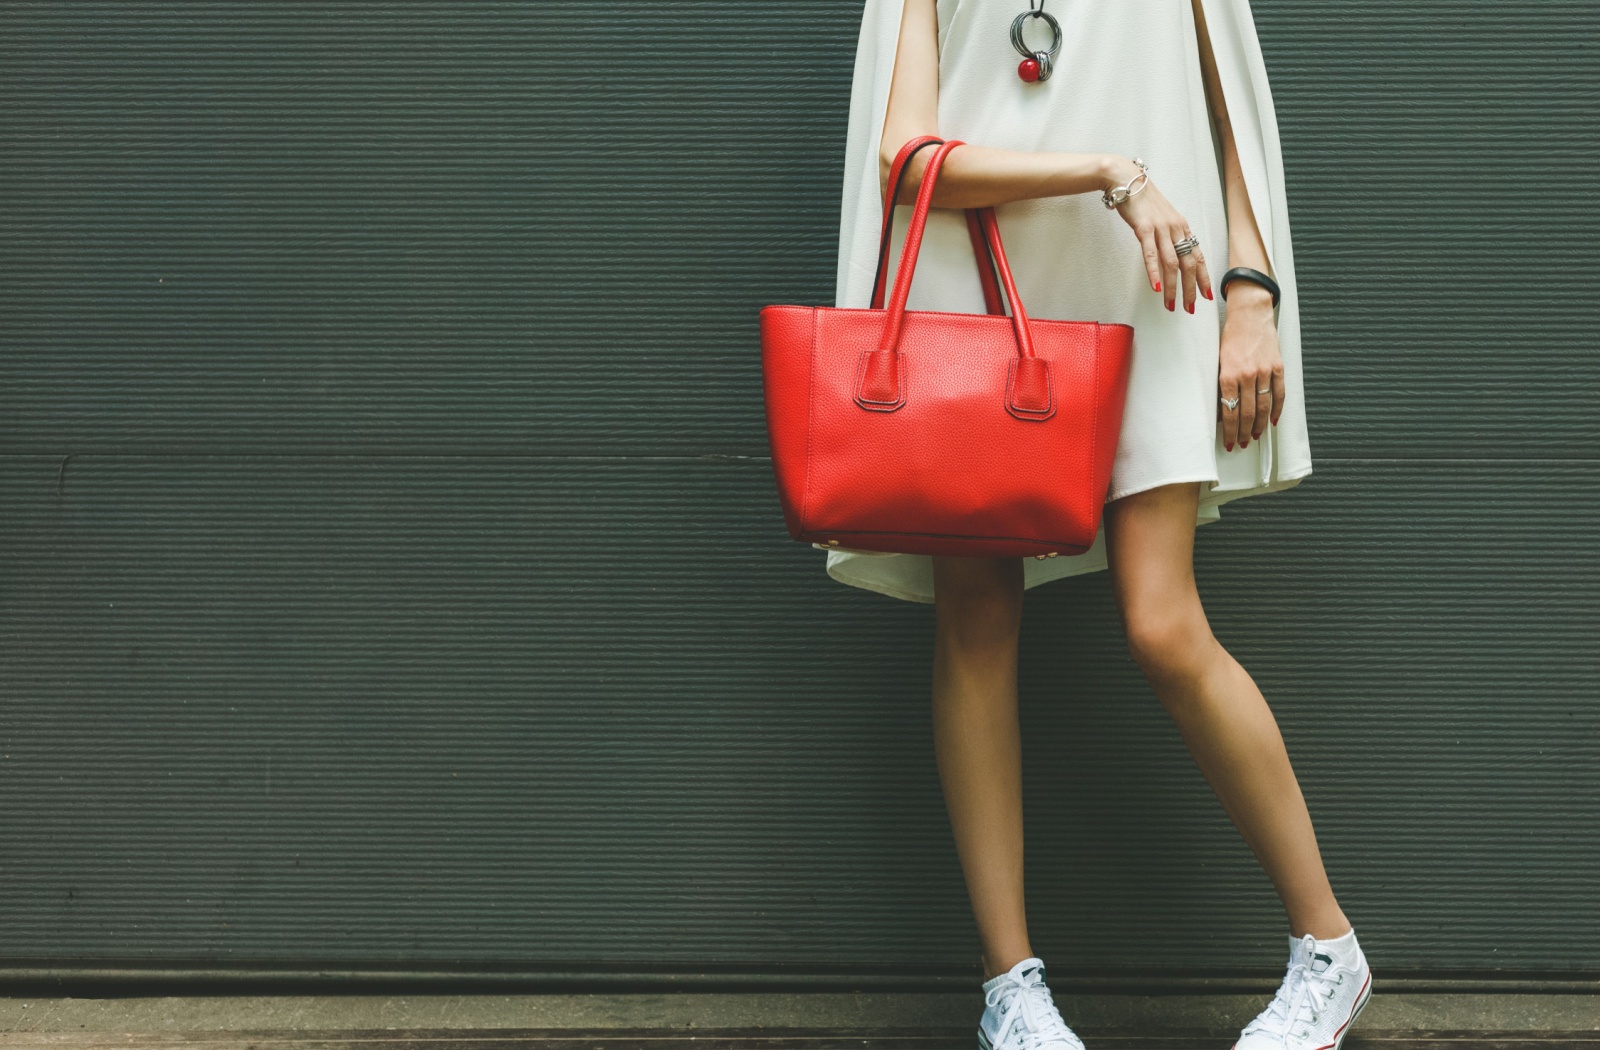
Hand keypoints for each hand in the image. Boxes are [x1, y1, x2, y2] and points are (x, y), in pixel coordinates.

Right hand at [1106, 156, 1212, 312]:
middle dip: (1191, 289)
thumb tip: (1172, 257)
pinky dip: (1154, 272)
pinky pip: (1151, 254)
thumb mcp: (1163, 219)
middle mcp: (1176, 229)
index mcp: (1182, 228)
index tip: (1207, 295)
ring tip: (1171, 304)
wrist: (1127, 181)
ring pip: (1172, 263)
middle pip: (1189, 264)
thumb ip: (1169, 237)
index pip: (1198, 257)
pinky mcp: (1144, 228)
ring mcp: (1161, 229)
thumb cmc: (1144, 201)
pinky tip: (1156, 286)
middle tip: (1190, 307)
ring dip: (1173, 287)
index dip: (1204, 278)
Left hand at [1216, 281, 1283, 449]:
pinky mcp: (1278, 367)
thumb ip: (1222, 384)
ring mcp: (1265, 371)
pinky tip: (1273, 421)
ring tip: (1255, 437)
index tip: (1229, 442)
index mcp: (1228, 374)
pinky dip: (1277, 409)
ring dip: (1259, 426)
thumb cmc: (1231, 336)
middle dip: (1243, 433)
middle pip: (1247, 413)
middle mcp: (1247, 375)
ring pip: (1264, 407)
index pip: (1229, 411)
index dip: (1229, 431)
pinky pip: (1279, 394)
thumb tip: (1222, 409)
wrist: (1250, 314)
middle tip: (1241, 444)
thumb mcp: (1218, 360)